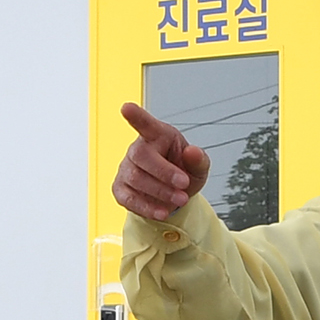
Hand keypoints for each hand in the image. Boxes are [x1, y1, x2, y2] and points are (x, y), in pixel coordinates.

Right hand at [113, 102, 211, 220]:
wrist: (174, 195)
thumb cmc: (184, 172)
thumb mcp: (199, 168)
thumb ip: (199, 160)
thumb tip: (193, 152)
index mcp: (158, 136)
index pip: (146, 124)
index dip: (136, 116)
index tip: (126, 107)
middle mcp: (138, 149)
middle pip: (141, 156)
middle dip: (164, 173)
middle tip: (185, 186)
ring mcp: (126, 168)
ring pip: (136, 178)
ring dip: (160, 192)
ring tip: (180, 200)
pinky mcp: (121, 188)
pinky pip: (129, 198)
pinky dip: (148, 207)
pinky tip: (163, 211)